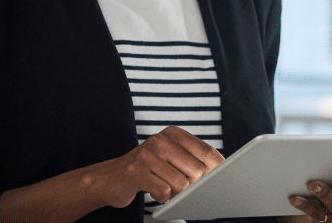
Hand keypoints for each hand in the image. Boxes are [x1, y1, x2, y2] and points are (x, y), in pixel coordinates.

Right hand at [89, 125, 224, 206]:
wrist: (109, 178)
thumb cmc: (146, 169)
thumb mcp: (170, 156)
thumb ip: (192, 160)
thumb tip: (220, 173)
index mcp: (173, 134)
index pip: (207, 151)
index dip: (218, 169)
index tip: (222, 179)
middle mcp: (160, 140)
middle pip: (197, 170)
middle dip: (194, 185)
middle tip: (183, 188)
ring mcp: (147, 155)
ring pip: (182, 184)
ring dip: (176, 193)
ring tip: (165, 187)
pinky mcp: (136, 172)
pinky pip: (164, 192)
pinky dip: (162, 197)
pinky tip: (154, 191)